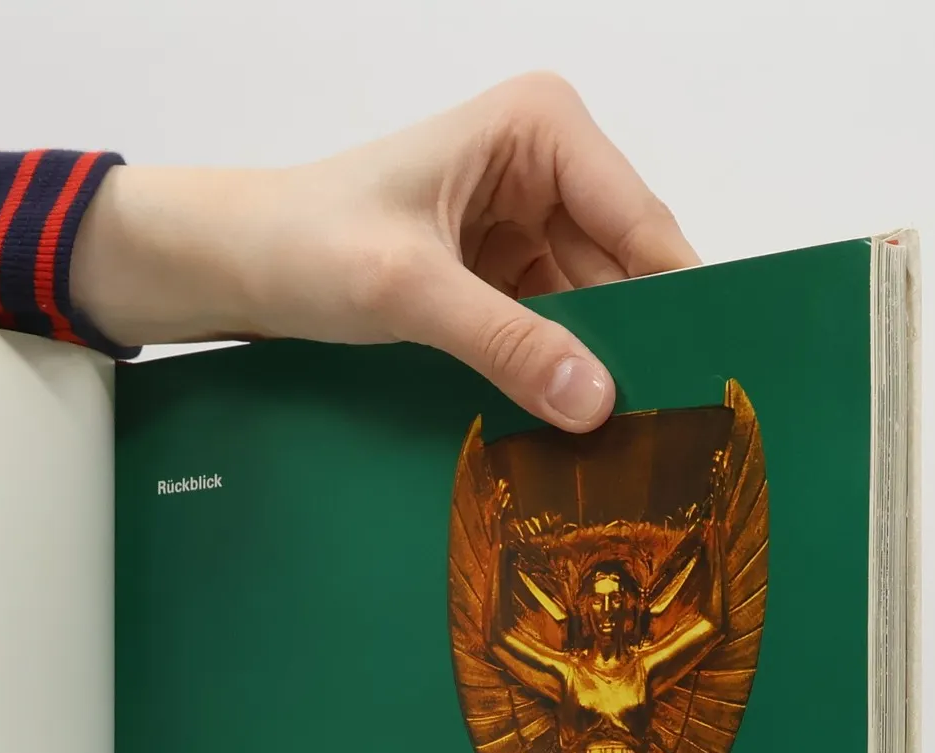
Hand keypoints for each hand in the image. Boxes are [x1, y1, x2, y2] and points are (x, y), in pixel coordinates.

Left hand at [71, 73, 698, 431]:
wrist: (231, 265)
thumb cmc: (303, 243)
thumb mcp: (409, 293)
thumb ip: (506, 343)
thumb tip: (594, 400)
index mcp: (541, 127)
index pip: (638, 220)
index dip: (672, 297)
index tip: (703, 370)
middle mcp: (546, 163)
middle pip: (621, 267)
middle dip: (631, 341)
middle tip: (661, 428)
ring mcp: (524, 220)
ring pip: (588, 307)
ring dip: (591, 368)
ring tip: (618, 442)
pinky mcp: (496, 274)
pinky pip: (546, 329)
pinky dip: (551, 373)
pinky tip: (565, 425)